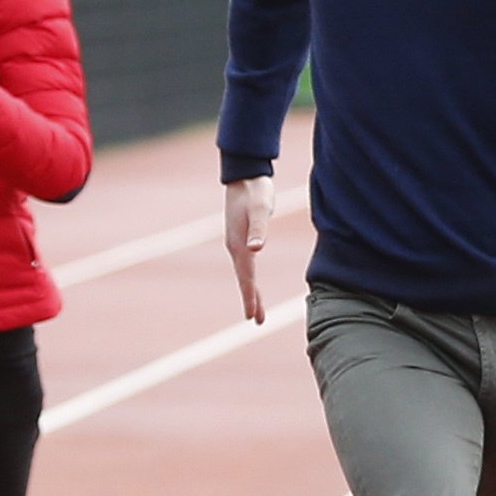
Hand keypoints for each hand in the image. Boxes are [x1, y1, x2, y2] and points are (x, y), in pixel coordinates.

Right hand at [224, 176, 273, 324]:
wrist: (245, 176)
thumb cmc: (256, 192)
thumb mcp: (261, 209)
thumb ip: (259, 228)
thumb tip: (254, 249)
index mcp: (239, 244)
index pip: (246, 277)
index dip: (250, 297)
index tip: (252, 317)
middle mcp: (235, 246)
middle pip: (244, 279)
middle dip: (251, 300)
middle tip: (257, 320)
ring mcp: (237, 242)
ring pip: (244, 273)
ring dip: (249, 291)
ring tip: (256, 308)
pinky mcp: (241, 237)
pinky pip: (245, 264)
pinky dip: (248, 277)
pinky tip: (251, 281)